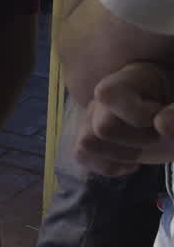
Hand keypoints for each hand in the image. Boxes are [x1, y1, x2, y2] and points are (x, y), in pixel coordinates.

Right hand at [76, 61, 173, 175]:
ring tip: (142, 150)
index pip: (107, 95)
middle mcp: (103, 98)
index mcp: (127, 81)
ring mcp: (93, 118)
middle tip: (156, 137)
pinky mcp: (92, 139)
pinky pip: (81, 155)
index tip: (159, 120)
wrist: (171, 116)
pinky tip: (130, 163)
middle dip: (135, 142)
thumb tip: (162, 125)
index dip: (135, 115)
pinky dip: (108, 166)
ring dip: (119, 155)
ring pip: (85, 145)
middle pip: (101, 129)